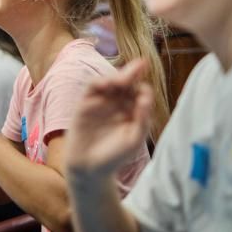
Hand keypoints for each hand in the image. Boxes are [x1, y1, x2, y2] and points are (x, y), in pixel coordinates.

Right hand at [65, 59, 153, 176]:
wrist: (90, 169)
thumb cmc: (115, 156)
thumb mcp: (134, 139)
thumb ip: (143, 119)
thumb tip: (146, 96)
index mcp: (132, 110)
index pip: (139, 93)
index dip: (143, 90)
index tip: (145, 96)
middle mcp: (117, 103)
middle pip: (126, 82)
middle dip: (133, 72)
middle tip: (142, 63)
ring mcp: (101, 101)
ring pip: (109, 82)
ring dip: (118, 76)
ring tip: (124, 78)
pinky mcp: (85, 103)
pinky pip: (92, 87)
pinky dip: (99, 82)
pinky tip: (108, 82)